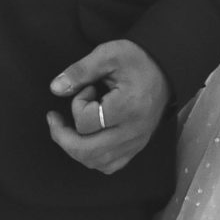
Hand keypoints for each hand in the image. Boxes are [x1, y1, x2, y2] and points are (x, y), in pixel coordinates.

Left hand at [47, 40, 170, 174]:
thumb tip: (55, 89)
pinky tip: (88, 141)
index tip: (87, 89)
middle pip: (88, 151)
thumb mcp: (108, 55)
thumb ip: (80, 71)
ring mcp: (136, 142)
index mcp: (127, 107)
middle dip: (62, 137)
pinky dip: (93, 158)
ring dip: (75, 148)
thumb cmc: (137, 60)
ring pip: (97, 162)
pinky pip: (110, 165)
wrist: (164, 69)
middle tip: (54, 120)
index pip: (86, 122)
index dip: (77, 105)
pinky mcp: (137, 146)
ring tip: (68, 130)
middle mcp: (133, 131)